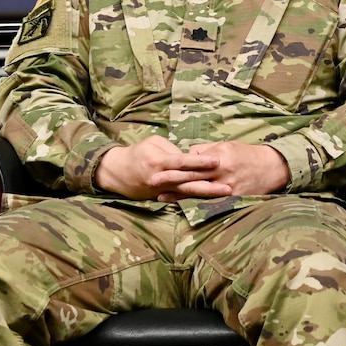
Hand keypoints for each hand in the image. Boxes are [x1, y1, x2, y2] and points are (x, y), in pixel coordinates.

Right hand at [94, 135, 221, 199]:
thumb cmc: (138, 153)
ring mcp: (161, 190)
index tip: (216, 160)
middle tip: (229, 183)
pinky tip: (210, 201)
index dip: (200, 161)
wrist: (117, 172)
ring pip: (186, 192)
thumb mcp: (153, 143)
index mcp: (159, 161)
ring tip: (224, 193)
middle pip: (188, 181)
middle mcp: (161, 178)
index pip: (183, 162)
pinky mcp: (161, 197)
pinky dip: (195, 199)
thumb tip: (190, 156)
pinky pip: (181, 198)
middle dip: (209, 182)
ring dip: (206, 194)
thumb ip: (172, 150)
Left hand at [156, 141, 288, 200]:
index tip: (158, 166)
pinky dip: (196, 204)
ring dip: (179, 195)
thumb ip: (207, 150)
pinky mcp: (233, 198)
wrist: (272, 168)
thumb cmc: (248, 155)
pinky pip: (211, 202)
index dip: (174, 165)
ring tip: (161, 197)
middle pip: (192, 177)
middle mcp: (222, 173)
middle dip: (171, 180)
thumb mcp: (228, 145)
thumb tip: (189, 153)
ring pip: (198, 192)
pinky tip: (183, 206)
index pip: (193, 162)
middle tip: (152, 181)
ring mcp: (227, 188)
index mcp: (219, 157)